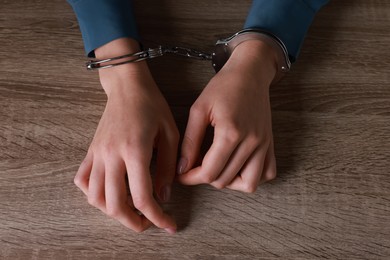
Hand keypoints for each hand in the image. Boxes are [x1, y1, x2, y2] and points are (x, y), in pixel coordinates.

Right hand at [74, 39, 177, 232]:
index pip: (142, 197)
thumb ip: (167, 167)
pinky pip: (83, 181)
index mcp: (134, 150)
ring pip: (95, 198)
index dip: (157, 218)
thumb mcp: (170, 134)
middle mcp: (111, 155)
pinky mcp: (90, 151)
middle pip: (114, 205)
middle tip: (150, 224)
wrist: (127, 85)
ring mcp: (97, 154)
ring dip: (113, 212)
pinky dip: (93, 195)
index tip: (169, 225)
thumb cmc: (152, 105)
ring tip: (132, 211)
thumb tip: (163, 196)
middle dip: (133, 223)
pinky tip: (109, 193)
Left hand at [177, 40, 277, 192]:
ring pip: (249, 184)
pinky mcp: (270, 143)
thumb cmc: (223, 87)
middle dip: (205, 178)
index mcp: (231, 133)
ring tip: (217, 168)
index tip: (181, 174)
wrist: (250, 72)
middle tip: (194, 167)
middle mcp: (251, 142)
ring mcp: (264, 144)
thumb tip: (182, 168)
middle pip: (225, 180)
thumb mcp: (199, 109)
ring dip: (229, 182)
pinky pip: (267, 173)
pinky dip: (252, 176)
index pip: (209, 172)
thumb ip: (190, 141)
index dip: (191, 178)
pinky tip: (238, 166)